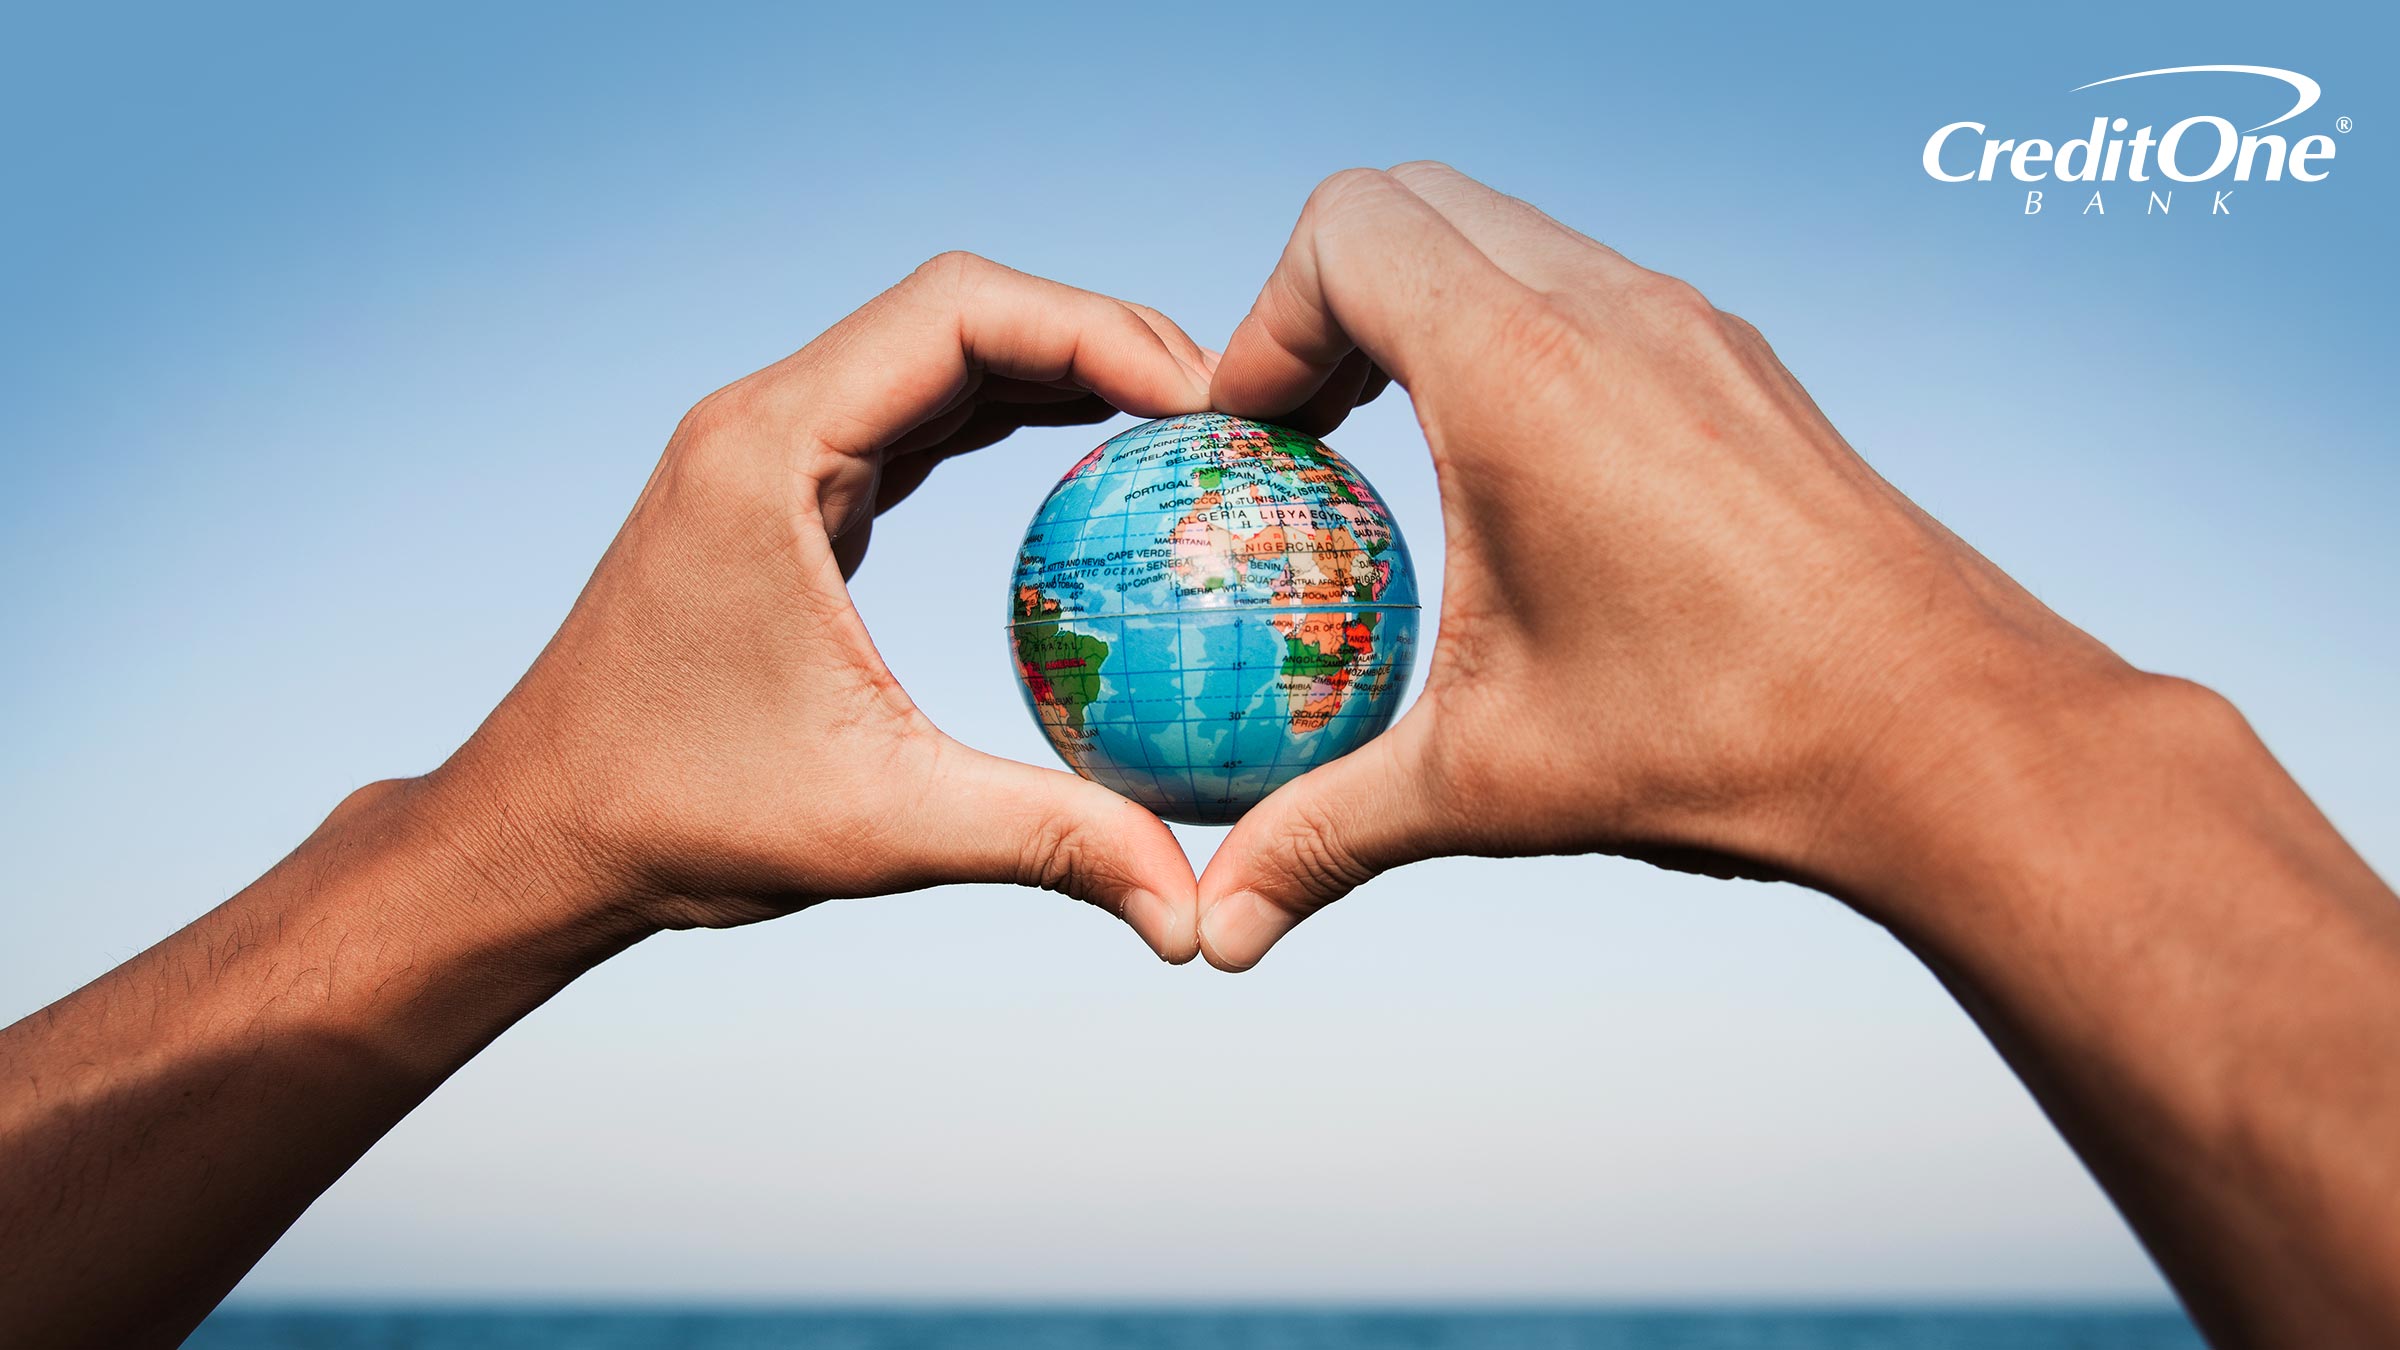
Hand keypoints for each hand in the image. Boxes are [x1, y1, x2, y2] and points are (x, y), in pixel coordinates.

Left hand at [428, 252, 1214, 958]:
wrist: (542, 833)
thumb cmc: (673, 817)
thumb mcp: (880, 826)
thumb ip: (1048, 842)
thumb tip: (1192, 914)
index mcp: (770, 451)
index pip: (960, 313)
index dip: (1098, 330)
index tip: (1202, 404)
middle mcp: (764, 422)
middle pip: (961, 311)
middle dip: (1099, 339)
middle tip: (1220, 414)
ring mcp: (770, 451)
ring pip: (939, 357)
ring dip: (1058, 372)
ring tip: (1180, 429)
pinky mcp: (784, 495)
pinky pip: (914, 419)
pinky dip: (1007, 421)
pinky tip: (1089, 462)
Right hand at [1194, 163, 2140, 968]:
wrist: (1947, 732)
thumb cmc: (1724, 741)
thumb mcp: (1488, 786)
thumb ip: (1325, 836)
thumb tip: (1219, 926)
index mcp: (1522, 370)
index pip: (1344, 233)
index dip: (1262, 320)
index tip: (1255, 438)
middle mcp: (1610, 309)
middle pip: (1412, 203)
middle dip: (1327, 295)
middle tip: (1307, 427)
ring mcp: (1689, 325)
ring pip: (1509, 234)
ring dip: (1428, 308)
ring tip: (1400, 444)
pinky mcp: (1742, 364)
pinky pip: (1593, 290)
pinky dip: (1519, 337)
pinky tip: (1524, 477)